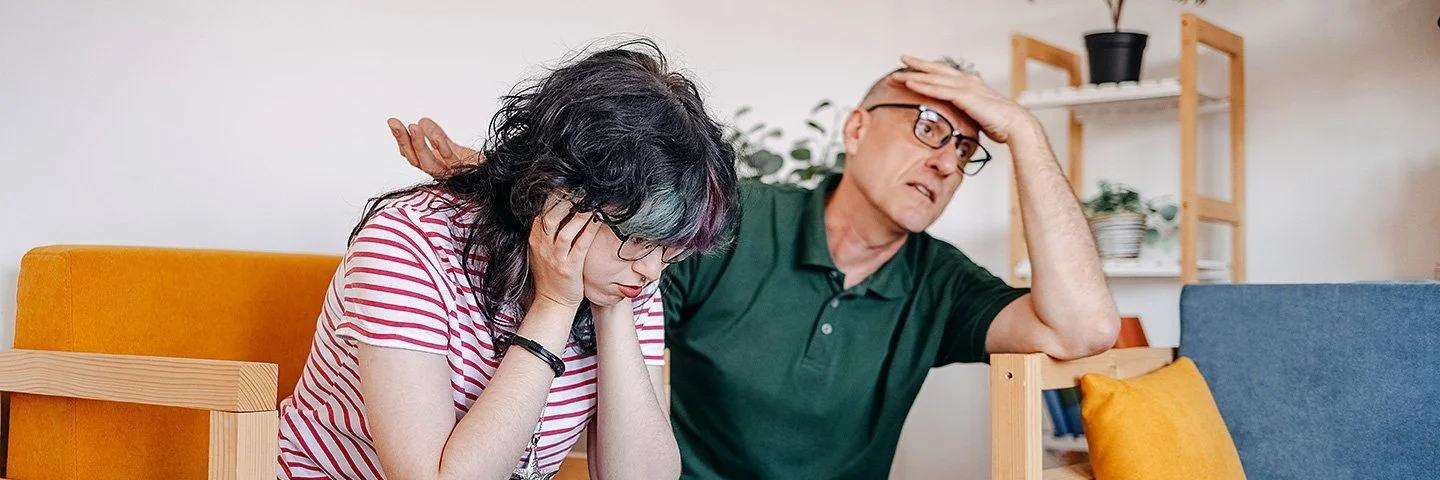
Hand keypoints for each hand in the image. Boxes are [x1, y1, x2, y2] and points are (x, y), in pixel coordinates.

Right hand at [387, 117, 482, 177]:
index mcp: (433, 165)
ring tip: (412, 128)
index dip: (401, 141)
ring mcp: (451, 173)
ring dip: (418, 145)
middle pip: (415, 160)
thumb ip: (435, 135)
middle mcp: (439, 172)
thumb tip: (420, 121)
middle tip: (394, 123)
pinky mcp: (465, 171)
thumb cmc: (472, 164)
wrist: (495, 175)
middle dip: (402, 141)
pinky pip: (451, 161)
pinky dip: (442, 149)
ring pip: (429, 164)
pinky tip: (436, 137)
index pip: (411, 155)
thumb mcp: (450, 147)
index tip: (393, 124)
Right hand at [529, 195, 601, 310]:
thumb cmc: (551, 273)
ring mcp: (555, 257)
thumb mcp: (542, 249)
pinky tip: (600, 220)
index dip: (553, 194)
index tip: (566, 181)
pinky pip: (581, 245)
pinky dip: (590, 230)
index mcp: (535, 238)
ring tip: (593, 200)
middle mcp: (542, 245)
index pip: (540, 210)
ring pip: (566, 230)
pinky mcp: (569, 267)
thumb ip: (548, 229)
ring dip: (581, 213)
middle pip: (550, 216)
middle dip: (565, 199)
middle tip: (580, 186)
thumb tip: (563, 204)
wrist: (553, 302)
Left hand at [889, 55, 1041, 143]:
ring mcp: (966, 87)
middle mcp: (968, 82)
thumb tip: (958, 121)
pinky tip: (909, 84)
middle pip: (937, 69)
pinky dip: (922, 86)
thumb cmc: (1001, 124)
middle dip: (918, 65)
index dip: (930, 70)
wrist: (1016, 125)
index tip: (916, 68)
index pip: (946, 74)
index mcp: (971, 85)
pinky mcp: (964, 96)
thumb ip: (967, 114)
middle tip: (902, 58)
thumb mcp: (979, 116)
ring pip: (934, 78)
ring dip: (913, 75)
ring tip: (897, 74)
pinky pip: (938, 90)